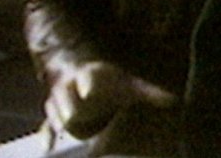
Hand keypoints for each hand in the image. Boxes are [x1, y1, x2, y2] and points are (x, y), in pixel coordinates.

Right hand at [43, 61, 176, 139]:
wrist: (85, 77)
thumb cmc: (110, 83)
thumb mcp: (129, 85)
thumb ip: (149, 93)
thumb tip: (174, 100)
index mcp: (91, 74)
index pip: (88, 78)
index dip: (87, 83)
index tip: (89, 91)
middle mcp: (71, 85)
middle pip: (64, 94)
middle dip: (67, 104)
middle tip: (71, 118)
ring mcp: (59, 99)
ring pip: (53, 108)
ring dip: (55, 120)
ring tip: (59, 133)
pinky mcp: (53, 113)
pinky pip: (47, 123)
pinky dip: (47, 133)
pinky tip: (48, 146)